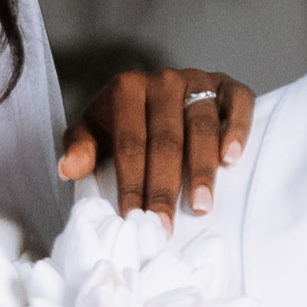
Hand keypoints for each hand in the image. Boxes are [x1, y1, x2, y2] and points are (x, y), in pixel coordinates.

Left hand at [57, 62, 263, 218]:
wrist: (154, 97)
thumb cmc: (121, 123)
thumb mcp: (94, 133)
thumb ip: (80, 148)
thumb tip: (68, 169)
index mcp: (127, 88)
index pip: (130, 142)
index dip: (131, 182)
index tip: (134, 218)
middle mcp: (164, 80)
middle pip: (166, 139)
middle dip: (163, 186)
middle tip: (165, 226)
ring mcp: (198, 80)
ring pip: (201, 125)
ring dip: (202, 169)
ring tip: (200, 206)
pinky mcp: (227, 85)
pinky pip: (238, 102)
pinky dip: (237, 128)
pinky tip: (232, 159)